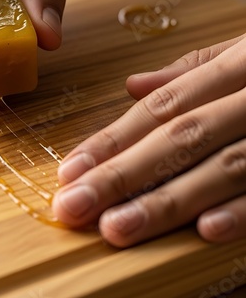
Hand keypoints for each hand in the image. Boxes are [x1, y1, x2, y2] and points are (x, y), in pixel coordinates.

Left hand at [53, 34, 245, 246]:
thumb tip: (133, 87)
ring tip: (116, 229)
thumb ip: (192, 69)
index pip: (161, 109)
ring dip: (167, 202)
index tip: (69, 171)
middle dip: (121, 176)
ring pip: (223, 167)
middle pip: (179, 139)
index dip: (111, 140)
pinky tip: (203, 232)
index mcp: (241, 66)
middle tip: (72, 208)